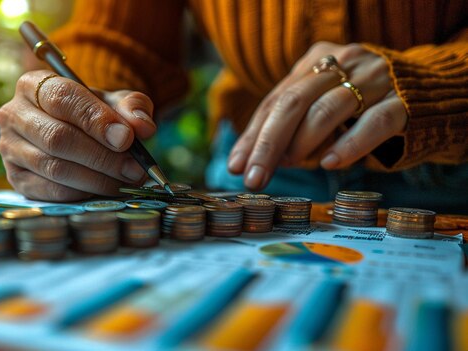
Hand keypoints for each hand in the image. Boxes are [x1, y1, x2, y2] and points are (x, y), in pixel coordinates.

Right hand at [0, 70, 155, 200]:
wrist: (72, 132)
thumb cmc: (93, 114)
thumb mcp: (114, 103)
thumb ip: (132, 107)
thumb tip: (143, 126)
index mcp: (34, 84)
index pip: (62, 98)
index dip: (96, 119)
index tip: (126, 138)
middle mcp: (14, 114)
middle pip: (57, 137)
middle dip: (102, 156)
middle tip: (134, 169)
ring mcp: (10, 148)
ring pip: (54, 167)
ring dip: (97, 178)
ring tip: (126, 181)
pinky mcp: (15, 179)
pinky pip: (50, 190)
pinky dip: (82, 193)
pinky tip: (104, 190)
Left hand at [227, 42, 407, 189]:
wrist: (431, 92)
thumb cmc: (364, 103)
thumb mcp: (324, 101)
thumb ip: (292, 122)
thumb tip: (250, 158)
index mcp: (318, 60)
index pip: (276, 99)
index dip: (253, 134)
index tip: (236, 165)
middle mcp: (344, 64)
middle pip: (294, 101)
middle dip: (267, 142)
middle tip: (253, 176)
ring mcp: (375, 81)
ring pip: (327, 110)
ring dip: (300, 143)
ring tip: (286, 165)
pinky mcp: (403, 103)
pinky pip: (373, 124)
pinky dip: (348, 144)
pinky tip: (329, 163)